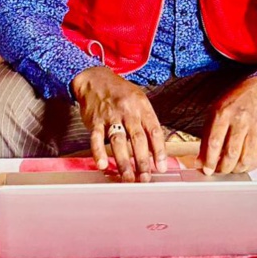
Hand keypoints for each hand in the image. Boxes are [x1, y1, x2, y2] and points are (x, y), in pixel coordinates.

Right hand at [71, 66, 167, 181]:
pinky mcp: (95, 120)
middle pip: (138, 139)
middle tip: (145, 178)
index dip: (159, 150)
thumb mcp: (139, 101)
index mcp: (142, 107)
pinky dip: (98, 152)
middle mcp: (128, 111)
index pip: (154, 131)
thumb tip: (156, 149)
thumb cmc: (120, 93)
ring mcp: (110, 115)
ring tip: (128, 178)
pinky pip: (96, 138)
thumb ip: (147, 123)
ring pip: (118, 141)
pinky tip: (103, 165)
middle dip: (142, 161)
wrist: (95, 79)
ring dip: (124, 162)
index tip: (161, 167)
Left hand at [197, 76, 256, 174]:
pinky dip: (248, 166)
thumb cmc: (234, 102)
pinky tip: (242, 165)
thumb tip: (200, 161)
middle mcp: (240, 121)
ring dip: (235, 169)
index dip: (209, 160)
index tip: (206, 170)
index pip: (215, 142)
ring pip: (246, 159)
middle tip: (217, 171)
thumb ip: (207, 137)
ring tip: (229, 168)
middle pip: (231, 153)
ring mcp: (255, 128)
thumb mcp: (214, 113)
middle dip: (223, 168)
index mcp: (224, 113)